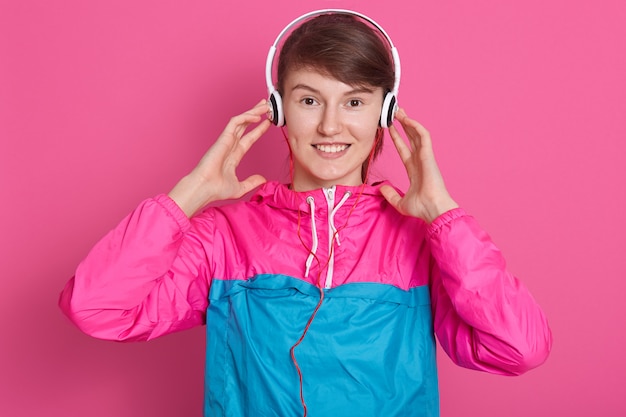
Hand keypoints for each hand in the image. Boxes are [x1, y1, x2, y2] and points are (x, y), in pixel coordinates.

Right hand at [168, 99, 271, 216]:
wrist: (205, 188)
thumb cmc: (216, 189)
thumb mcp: (240, 187)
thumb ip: (251, 182)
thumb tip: (262, 179)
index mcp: (234, 155)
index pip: (248, 138)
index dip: (258, 130)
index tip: (268, 123)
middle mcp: (230, 145)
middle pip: (245, 125)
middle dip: (255, 114)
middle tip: (266, 106)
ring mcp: (226, 140)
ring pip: (241, 121)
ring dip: (253, 112)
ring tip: (264, 105)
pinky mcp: (223, 138)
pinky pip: (235, 122)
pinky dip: (246, 117)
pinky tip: (256, 117)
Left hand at [380, 108, 458, 223]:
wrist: (433, 209)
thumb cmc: (422, 208)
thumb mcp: (400, 202)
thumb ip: (390, 195)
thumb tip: (381, 189)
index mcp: (414, 169)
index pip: (404, 149)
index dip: (397, 138)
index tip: (390, 128)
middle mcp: (420, 160)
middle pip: (411, 137)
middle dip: (404, 124)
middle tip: (396, 112)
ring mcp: (425, 157)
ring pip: (417, 134)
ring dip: (409, 121)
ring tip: (399, 111)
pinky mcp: (429, 155)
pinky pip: (423, 137)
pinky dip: (416, 127)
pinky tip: (407, 120)